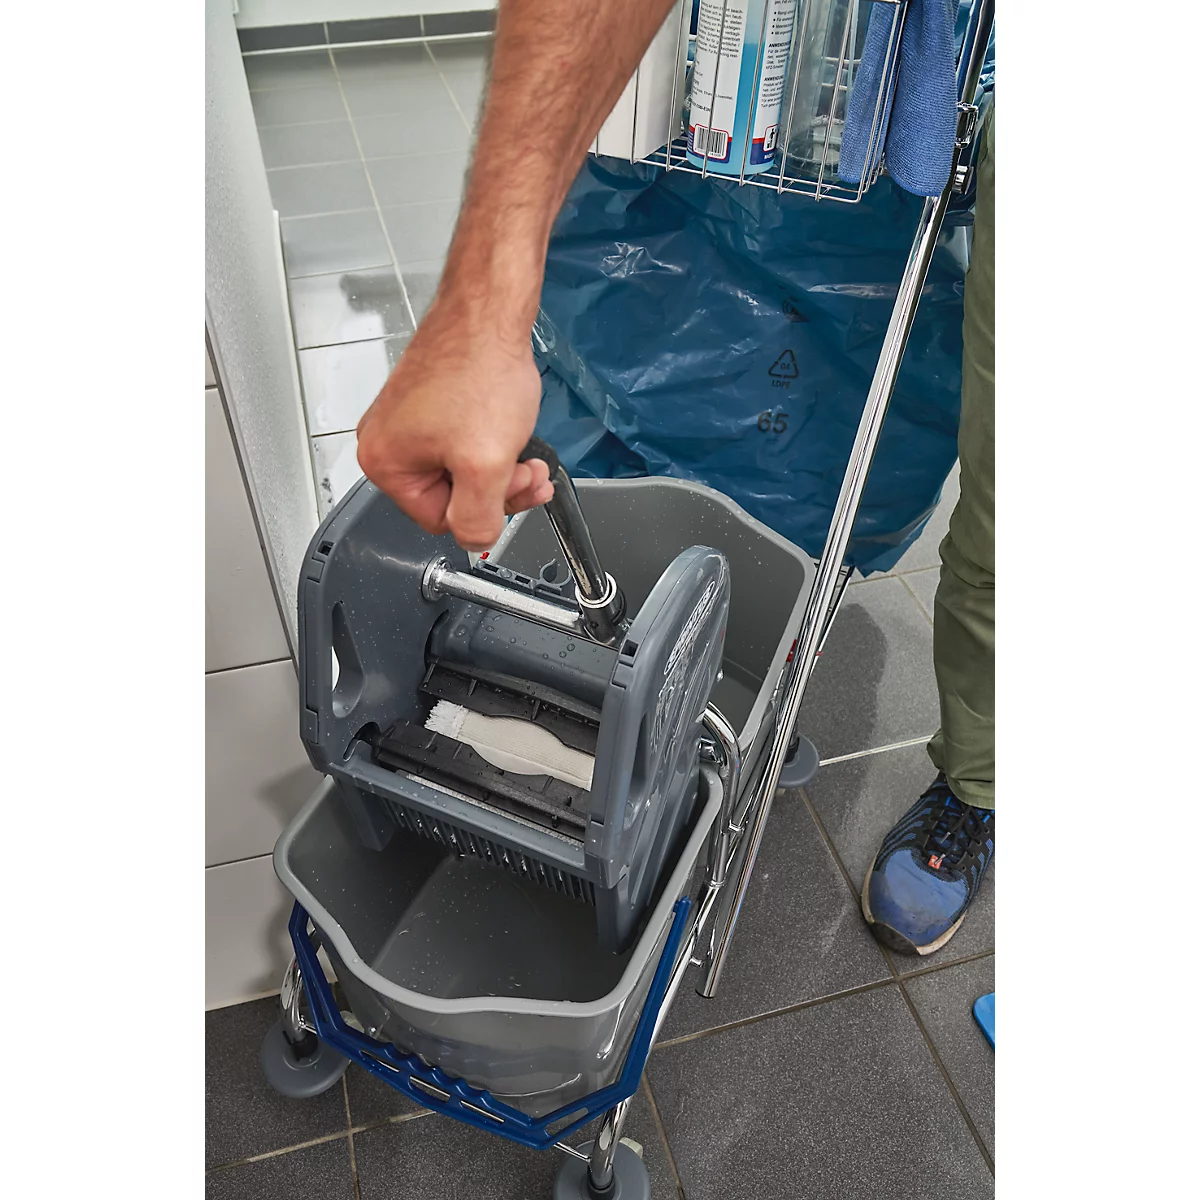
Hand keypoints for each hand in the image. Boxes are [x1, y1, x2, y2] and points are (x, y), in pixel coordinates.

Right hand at [356, 297, 553, 551]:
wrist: (489, 313)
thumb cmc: (479, 370)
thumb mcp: (484, 464)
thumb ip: (478, 518)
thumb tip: (476, 540)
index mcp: (385, 462)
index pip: (439, 520)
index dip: (484, 509)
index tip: (512, 487)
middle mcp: (387, 441)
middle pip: (452, 497)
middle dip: (499, 488)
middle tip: (527, 470)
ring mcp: (409, 422)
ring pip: (464, 471)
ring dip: (502, 467)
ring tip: (525, 450)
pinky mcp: (431, 405)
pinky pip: (464, 443)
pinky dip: (493, 442)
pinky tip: (512, 428)